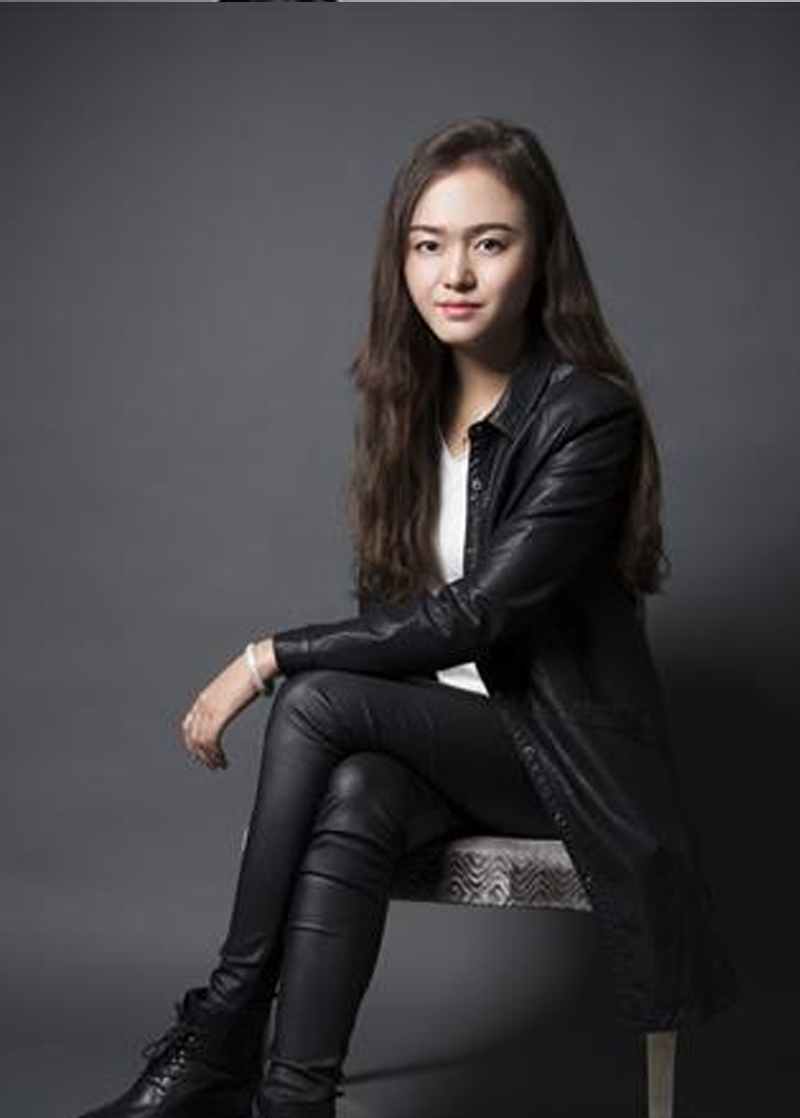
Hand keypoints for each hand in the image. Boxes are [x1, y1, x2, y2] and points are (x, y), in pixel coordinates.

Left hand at [180, 641, 276, 770]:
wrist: (257, 663)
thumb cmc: (253, 672)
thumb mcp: (235, 688)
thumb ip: (233, 697)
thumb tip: (245, 698)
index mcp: (205, 697)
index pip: (189, 725)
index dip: (193, 743)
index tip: (202, 754)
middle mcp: (203, 703)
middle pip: (192, 736)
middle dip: (200, 754)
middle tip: (211, 765)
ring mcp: (210, 708)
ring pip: (201, 741)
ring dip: (209, 757)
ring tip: (219, 766)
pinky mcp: (219, 713)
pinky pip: (210, 740)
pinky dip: (215, 754)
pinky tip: (223, 760)